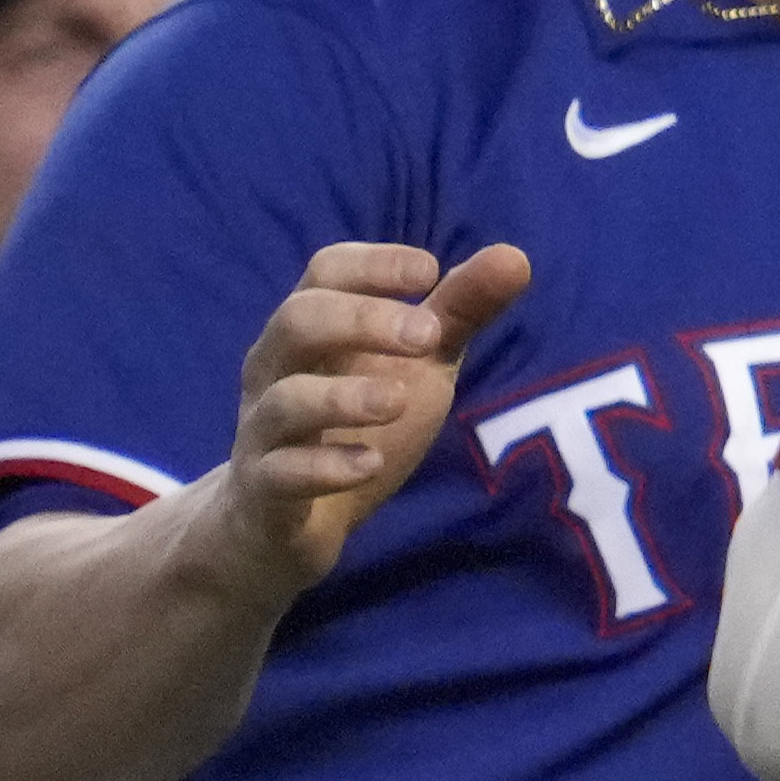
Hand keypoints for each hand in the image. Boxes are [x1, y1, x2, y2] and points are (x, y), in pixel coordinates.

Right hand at [214, 242, 529, 600]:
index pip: (326, 272)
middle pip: (297, 322)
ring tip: (398, 402)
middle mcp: (276, 371)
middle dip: (361, 321)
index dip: (373, 264)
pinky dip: (323, 468)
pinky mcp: (264, 492)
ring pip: (284, 401)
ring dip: (342, 397)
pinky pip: (278, 475)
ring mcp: (264, 432)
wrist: (290, 524)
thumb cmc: (358, 425)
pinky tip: (370, 465)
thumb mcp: (418, 365)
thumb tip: (515, 257)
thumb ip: (458, 313)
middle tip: (428, 337)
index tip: (429, 271)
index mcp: (313, 329)